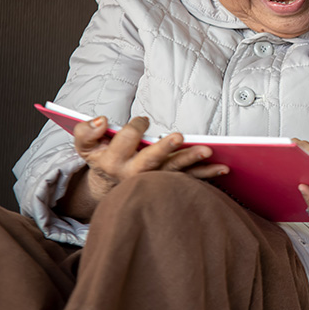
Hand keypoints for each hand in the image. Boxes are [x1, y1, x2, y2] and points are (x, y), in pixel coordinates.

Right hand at [72, 116, 228, 200]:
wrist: (108, 189)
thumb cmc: (101, 158)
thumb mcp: (86, 146)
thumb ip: (86, 131)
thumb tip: (102, 120)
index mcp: (114, 161)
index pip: (128, 138)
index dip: (136, 126)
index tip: (143, 121)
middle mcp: (134, 174)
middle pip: (150, 161)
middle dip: (164, 148)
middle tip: (178, 136)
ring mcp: (154, 182)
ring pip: (174, 172)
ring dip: (192, 161)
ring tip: (208, 151)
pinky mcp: (169, 187)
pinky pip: (189, 181)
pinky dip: (206, 175)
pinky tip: (223, 168)